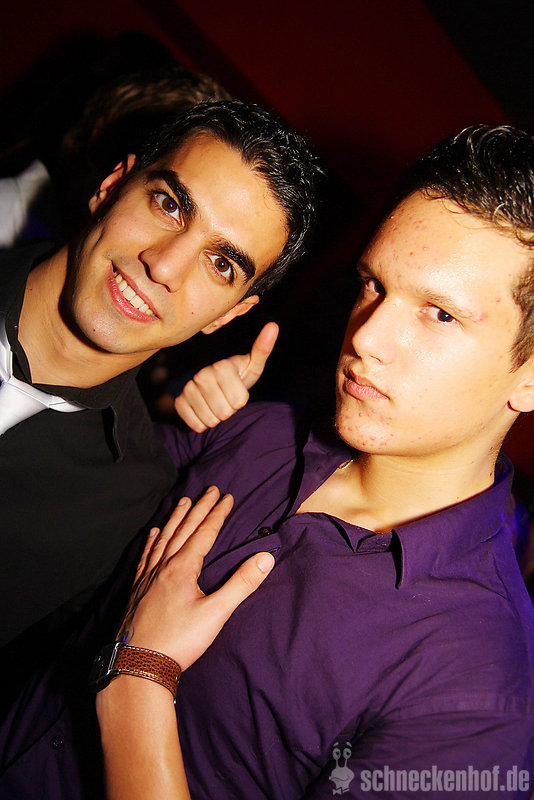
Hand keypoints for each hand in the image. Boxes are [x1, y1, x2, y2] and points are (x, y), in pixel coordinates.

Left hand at [119, 487, 274, 670]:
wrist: (138, 665)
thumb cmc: (179, 641)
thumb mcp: (216, 614)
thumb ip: (241, 584)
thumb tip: (265, 559)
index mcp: (183, 568)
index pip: (204, 533)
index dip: (217, 514)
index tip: (227, 497)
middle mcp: (164, 566)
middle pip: (184, 529)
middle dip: (199, 508)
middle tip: (210, 490)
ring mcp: (148, 576)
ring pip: (164, 538)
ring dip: (176, 518)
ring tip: (183, 501)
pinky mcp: (138, 589)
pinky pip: (146, 556)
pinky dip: (153, 541)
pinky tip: (154, 534)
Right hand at [174, 322, 278, 431]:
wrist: (214, 388)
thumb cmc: (237, 378)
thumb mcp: (252, 366)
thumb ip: (262, 349)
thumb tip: (273, 325)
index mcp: (221, 366)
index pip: (239, 401)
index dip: (241, 401)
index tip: (236, 390)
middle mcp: (201, 375)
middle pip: (225, 412)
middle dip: (229, 410)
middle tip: (226, 399)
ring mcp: (188, 388)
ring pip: (210, 420)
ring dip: (217, 418)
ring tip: (216, 404)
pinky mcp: (180, 402)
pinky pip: (196, 425)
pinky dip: (203, 423)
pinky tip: (204, 410)